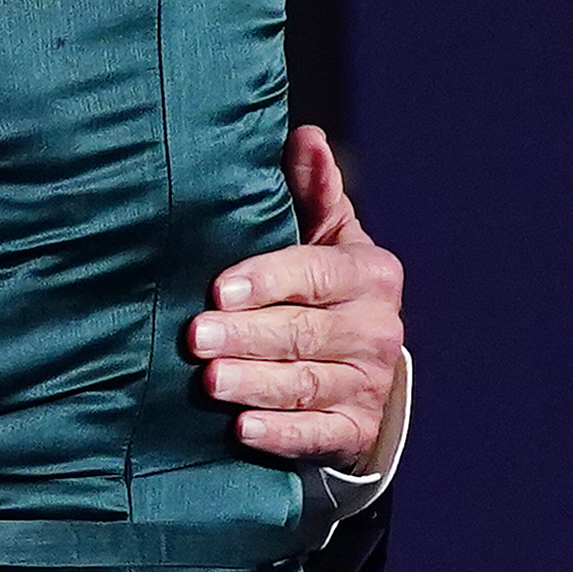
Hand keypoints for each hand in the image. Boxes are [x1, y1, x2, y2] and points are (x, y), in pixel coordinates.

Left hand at [186, 125, 408, 463]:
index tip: (219, 288)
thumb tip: (308, 136)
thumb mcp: (323, 237)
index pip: (318, 273)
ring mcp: (368, 384)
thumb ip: (313, 190)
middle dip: (248, 335)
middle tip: (195, 337)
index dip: (269, 280)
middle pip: (305, 332)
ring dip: (256, 384)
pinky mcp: (354, 431)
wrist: (358, 369)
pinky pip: (317, 435)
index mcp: (369, 275)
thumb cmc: (321, 289)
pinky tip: (243, 430)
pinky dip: (280, 434)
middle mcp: (376, 329)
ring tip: (210, 382)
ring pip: (306, 385)